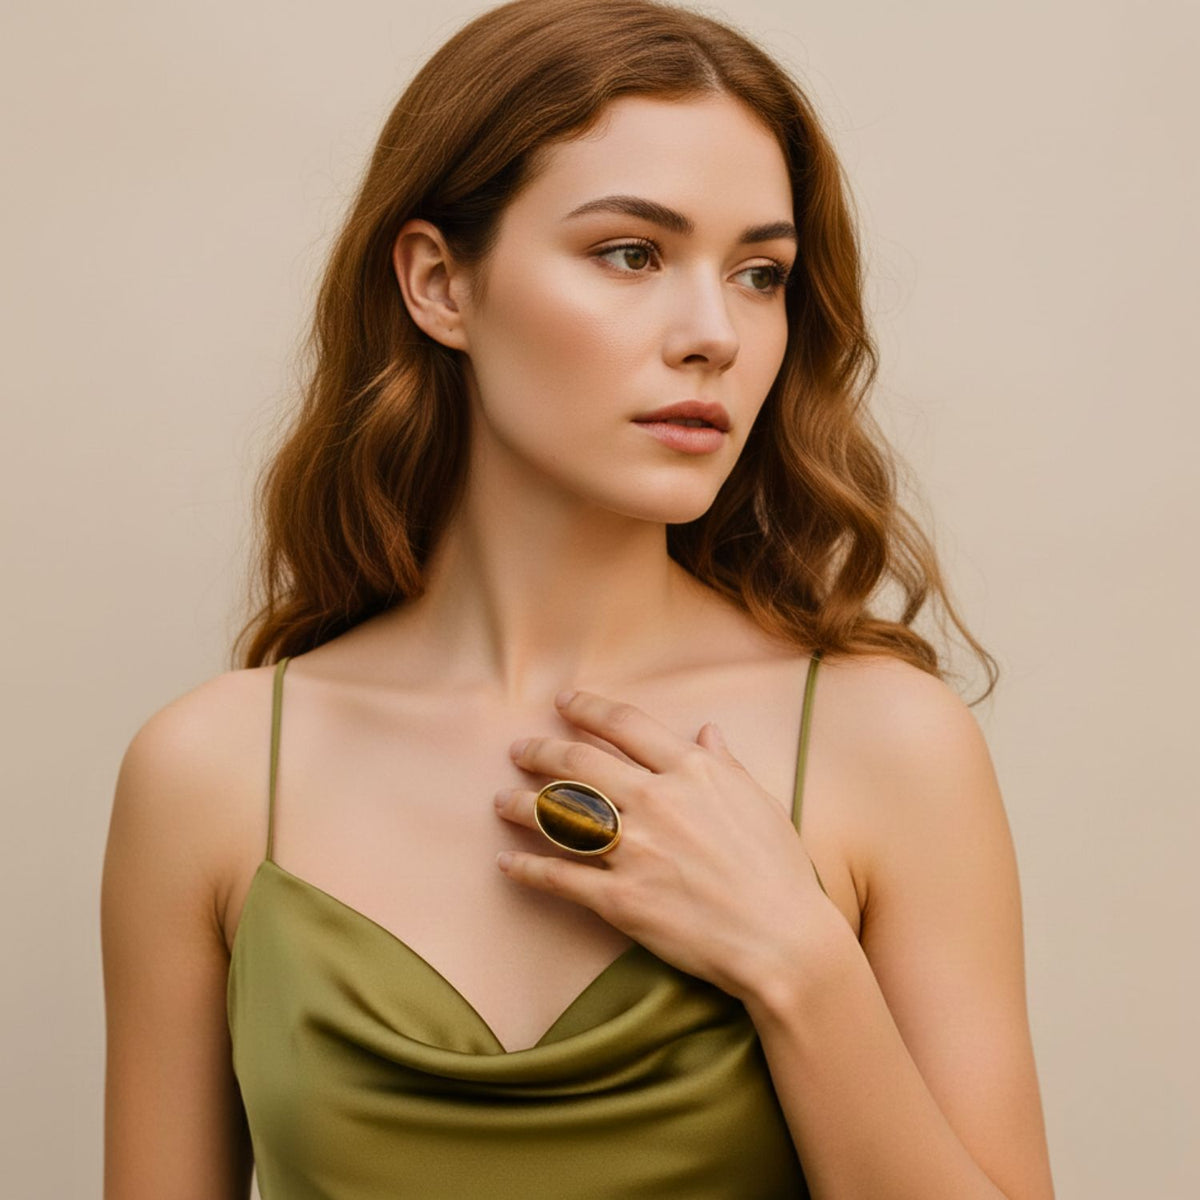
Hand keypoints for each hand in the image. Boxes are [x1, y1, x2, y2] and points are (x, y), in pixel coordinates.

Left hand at [493, 688, 830, 1004]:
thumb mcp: (758, 801)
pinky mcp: (620, 899)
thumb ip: (724, 764)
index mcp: (690, 771)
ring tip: (500, 801)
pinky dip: (527, 869)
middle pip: (579, 763)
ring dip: (523, 805)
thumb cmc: (778, 869)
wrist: (783, 939)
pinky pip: (560, 878)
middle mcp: (655, 801)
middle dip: (541, 751)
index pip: (624, 725)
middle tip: (519, 750)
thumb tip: (707, 731)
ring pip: (560, 815)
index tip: (563, 702)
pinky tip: (506, 861)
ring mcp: (634, 850)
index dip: (587, 709)